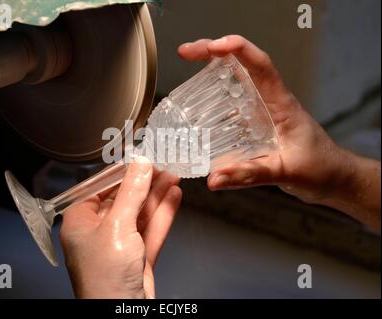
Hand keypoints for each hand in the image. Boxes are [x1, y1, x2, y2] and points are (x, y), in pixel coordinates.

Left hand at [60, 157, 181, 298]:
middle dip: (144, 183)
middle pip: (124, 199)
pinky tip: (174, 197)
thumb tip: (140, 164)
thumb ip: (131, 193)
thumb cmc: (105, 277)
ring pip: (140, 214)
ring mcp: (119, 244)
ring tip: (173, 175)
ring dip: (157, 196)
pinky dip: (163, 214)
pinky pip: (151, 230)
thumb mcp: (117, 226)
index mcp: (80, 222)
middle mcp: (98, 232)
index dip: (122, 172)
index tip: (140, 158)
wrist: (122, 314)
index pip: (100, 188)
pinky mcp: (137, 256)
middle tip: (162, 164)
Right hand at [178, 36, 380, 229]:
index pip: (260, 65)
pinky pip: (233, 103)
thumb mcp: (286, 171)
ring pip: (236, 81)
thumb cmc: (320, 169)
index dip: (237, 49)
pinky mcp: (257, 124)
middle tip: (186, 52)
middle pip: (242, 66)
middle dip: (214, 53)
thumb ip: (251, 174)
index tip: (211, 47)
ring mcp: (263, 111)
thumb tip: (215, 179)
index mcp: (281, 103)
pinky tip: (198, 103)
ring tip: (187, 65)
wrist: (334, 178)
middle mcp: (270, 102)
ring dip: (212, 69)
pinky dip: (215, 96)